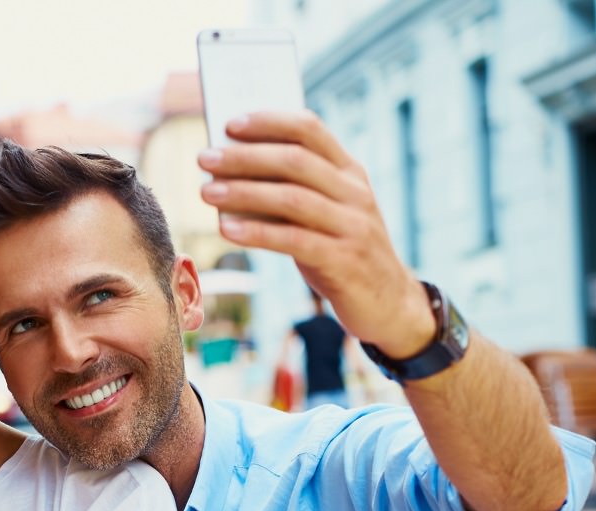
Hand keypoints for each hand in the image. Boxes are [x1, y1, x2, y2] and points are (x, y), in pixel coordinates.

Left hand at [199, 111, 435, 359]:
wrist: (390, 304)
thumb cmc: (344, 252)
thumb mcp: (328, 214)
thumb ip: (294, 191)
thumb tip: (232, 174)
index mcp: (350, 172)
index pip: (310, 129)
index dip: (269, 121)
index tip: (229, 124)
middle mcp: (354, 193)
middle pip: (295, 161)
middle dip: (244, 156)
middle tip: (205, 157)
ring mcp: (353, 226)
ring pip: (292, 198)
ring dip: (243, 192)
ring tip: (206, 192)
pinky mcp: (344, 261)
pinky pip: (293, 240)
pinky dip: (257, 233)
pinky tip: (227, 229)